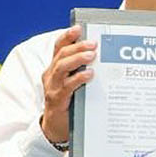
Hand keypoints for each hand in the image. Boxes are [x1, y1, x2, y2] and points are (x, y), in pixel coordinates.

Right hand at [40, 27, 96, 145]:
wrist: (56, 127)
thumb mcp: (75, 84)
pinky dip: (78, 78)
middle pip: (62, 55)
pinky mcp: (57, 99)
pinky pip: (67, 86)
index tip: (79, 28)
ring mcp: (53, 87)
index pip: (59, 48)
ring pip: (61, 68)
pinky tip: (89, 75)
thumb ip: (83, 71)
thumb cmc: (70, 102)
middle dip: (77, 46)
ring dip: (77, 59)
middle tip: (93, 43)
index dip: (67, 37)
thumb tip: (104, 57)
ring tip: (91, 55)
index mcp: (56, 68)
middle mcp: (51, 75)